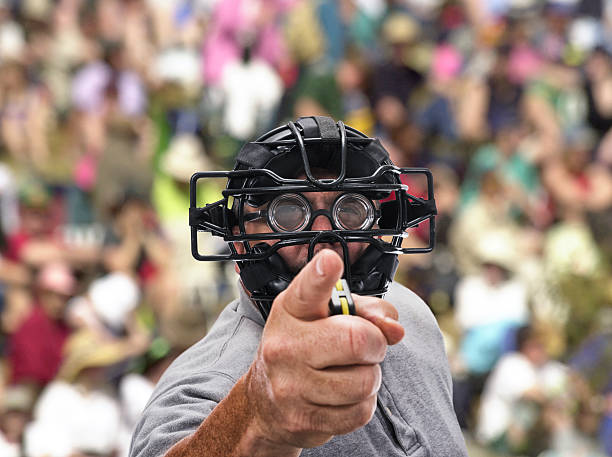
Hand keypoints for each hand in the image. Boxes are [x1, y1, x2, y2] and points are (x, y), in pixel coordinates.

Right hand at [245, 249, 404, 449]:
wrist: (267, 403)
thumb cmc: (306, 348)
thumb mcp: (327, 318)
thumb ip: (366, 311)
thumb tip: (395, 329)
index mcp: (291, 310)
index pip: (307, 289)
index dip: (321, 275)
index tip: (330, 262)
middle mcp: (285, 344)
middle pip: (357, 340)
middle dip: (375, 343)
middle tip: (366, 345)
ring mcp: (291, 385)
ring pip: (364, 380)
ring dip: (369, 376)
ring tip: (349, 372)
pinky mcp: (304, 419)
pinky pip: (360, 411)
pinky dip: (362, 403)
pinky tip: (343, 396)